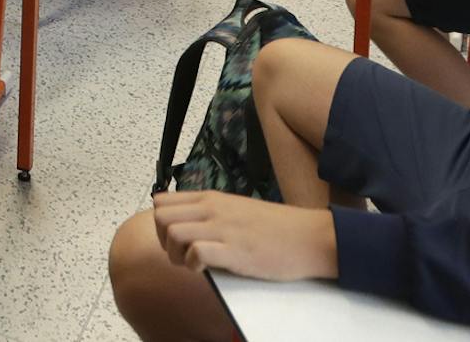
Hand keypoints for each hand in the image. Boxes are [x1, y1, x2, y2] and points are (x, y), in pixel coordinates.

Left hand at [151, 191, 337, 280]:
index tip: (176, 238)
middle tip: (181, 255)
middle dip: (163, 240)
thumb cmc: (277, 227)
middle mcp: (212, 209)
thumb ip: (211, 213)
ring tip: (193, 264)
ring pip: (172, 233)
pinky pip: (195, 253)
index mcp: (212, 198)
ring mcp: (222, 229)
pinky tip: (206, 270)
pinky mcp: (233, 251)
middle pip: (160, 217)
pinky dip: (193, 265)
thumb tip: (186, 226)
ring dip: (175, 254)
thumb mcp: (237, 209)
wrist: (309, 237)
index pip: (162, 201)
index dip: (161, 223)